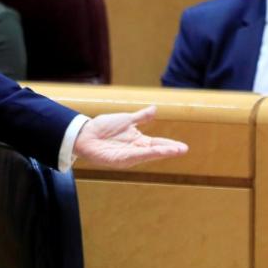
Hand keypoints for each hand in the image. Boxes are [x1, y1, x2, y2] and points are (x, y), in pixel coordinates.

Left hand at [73, 106, 187, 168]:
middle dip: (169, 151)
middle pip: (155, 150)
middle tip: (183, 150)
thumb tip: (155, 109)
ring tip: (174, 151)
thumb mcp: (126, 119)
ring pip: (147, 154)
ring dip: (160, 152)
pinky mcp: (118, 159)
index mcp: (138, 141)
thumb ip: (141, 117)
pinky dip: (145, 153)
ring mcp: (127, 156)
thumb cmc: (103, 127)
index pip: (157, 143)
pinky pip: (134, 156)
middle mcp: (135, 150)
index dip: (169, 145)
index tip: (183, 147)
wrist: (84, 133)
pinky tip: (154, 151)